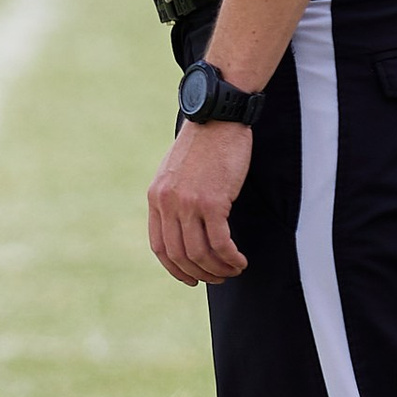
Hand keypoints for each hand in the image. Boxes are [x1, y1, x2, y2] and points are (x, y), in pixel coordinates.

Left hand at [147, 111, 251, 285]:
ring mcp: (189, 203)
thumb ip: (173, 198)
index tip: (191, 278)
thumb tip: (182, 228)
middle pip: (180, 255)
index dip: (175, 269)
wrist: (218, 118)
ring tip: (233, 269)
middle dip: (200, 273)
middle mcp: (168, 203)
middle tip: (218, 278)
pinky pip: (220, 243)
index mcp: (156, 197)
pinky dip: (230, 257)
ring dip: (218, 268)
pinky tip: (240, 260)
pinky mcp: (213, 201)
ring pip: (201, 253)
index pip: (159, 246)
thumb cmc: (203, 143)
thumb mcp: (175, 171)